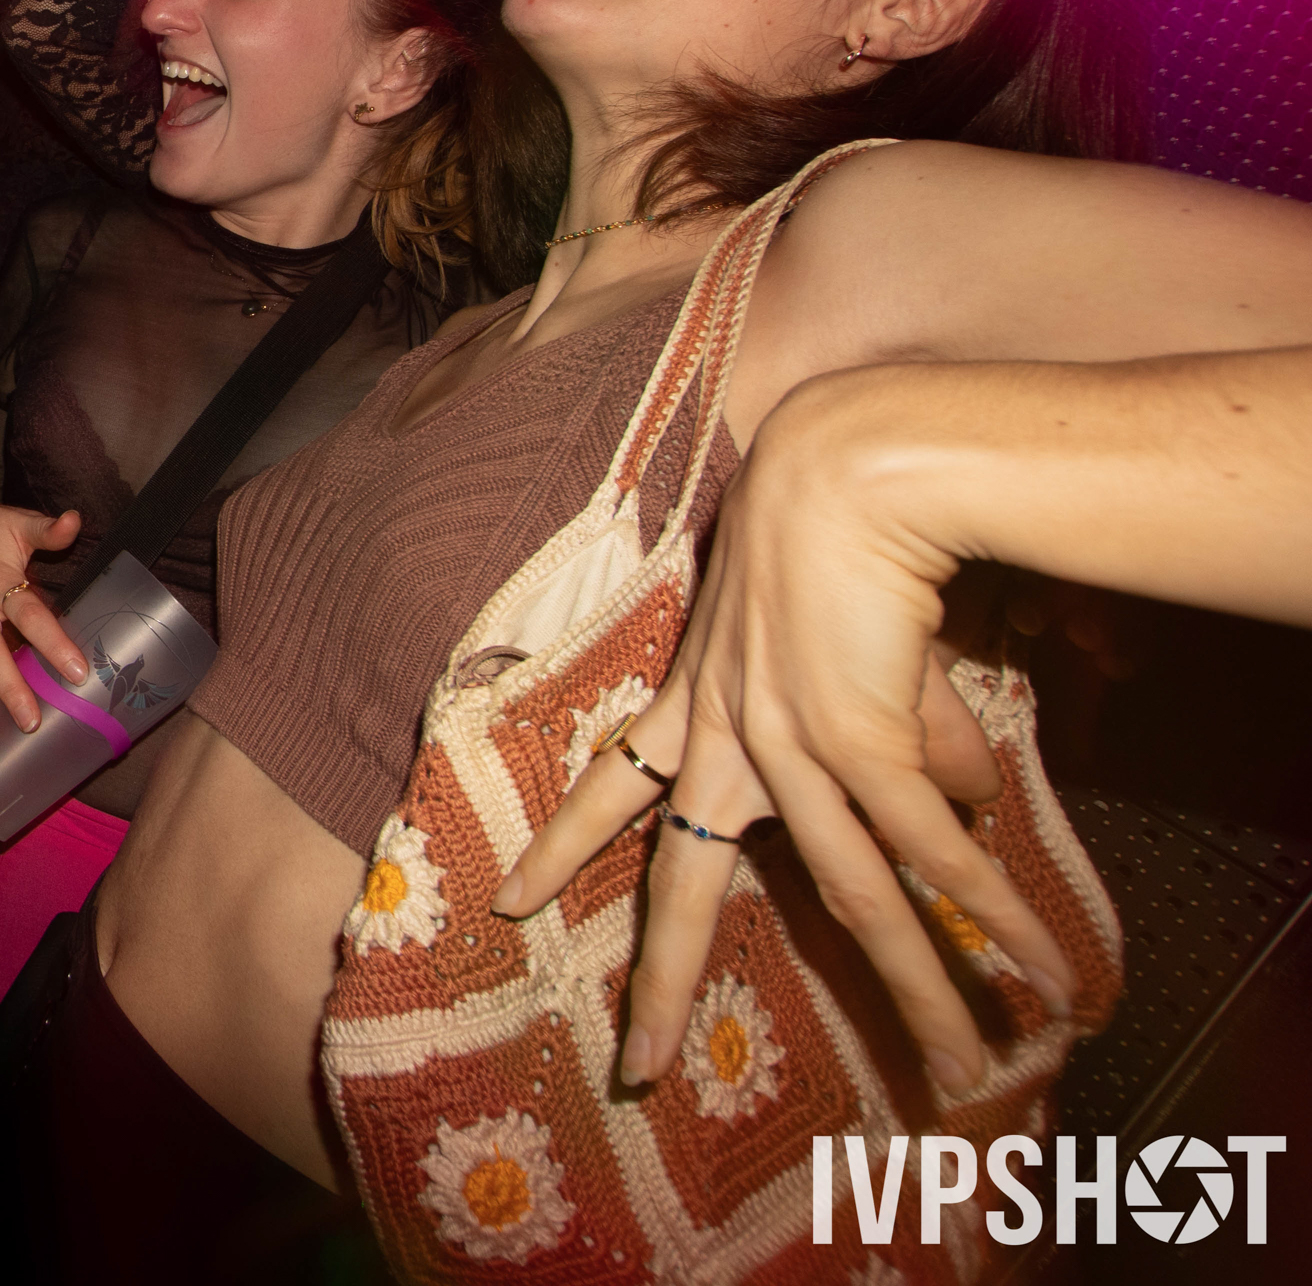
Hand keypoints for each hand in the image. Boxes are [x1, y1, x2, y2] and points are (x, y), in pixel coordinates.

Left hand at [492, 375, 1080, 1098]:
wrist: (843, 470)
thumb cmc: (826, 532)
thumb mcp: (822, 644)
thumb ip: (887, 730)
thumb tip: (966, 803)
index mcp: (694, 703)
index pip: (608, 788)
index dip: (560, 846)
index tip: (507, 901)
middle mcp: (728, 739)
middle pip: (688, 885)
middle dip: (660, 982)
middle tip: (637, 1068)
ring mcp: (791, 748)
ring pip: (855, 900)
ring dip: (923, 993)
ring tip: (960, 1075)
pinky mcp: (864, 741)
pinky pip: (934, 849)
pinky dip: (996, 910)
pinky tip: (1038, 971)